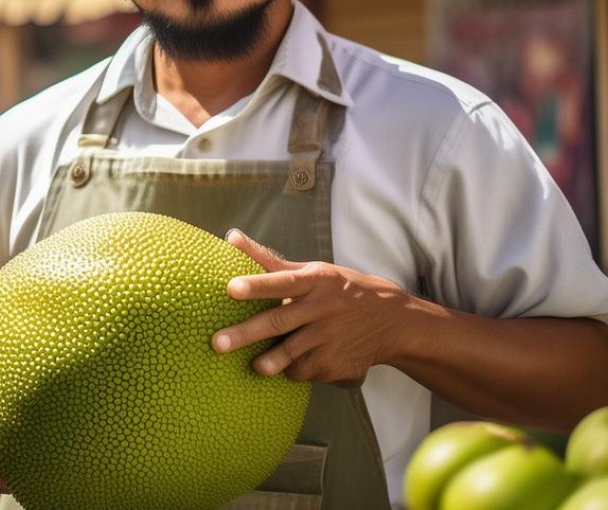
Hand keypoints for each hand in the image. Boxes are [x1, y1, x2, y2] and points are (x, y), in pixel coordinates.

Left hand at [210, 229, 411, 385]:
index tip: (231, 288)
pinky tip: (290, 363)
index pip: (281, 281)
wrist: (391, 320)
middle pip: (278, 322)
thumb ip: (269, 261)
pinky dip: (290, 369)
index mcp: (314, 281)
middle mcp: (320, 309)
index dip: (256, 285)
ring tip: (255, 366)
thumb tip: (230, 236)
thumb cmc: (339, 290)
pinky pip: (302, 371)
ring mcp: (328, 339)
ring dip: (269, 362)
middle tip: (217, 342)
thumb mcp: (313, 270)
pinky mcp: (334, 365)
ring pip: (290, 354)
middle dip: (246, 333)